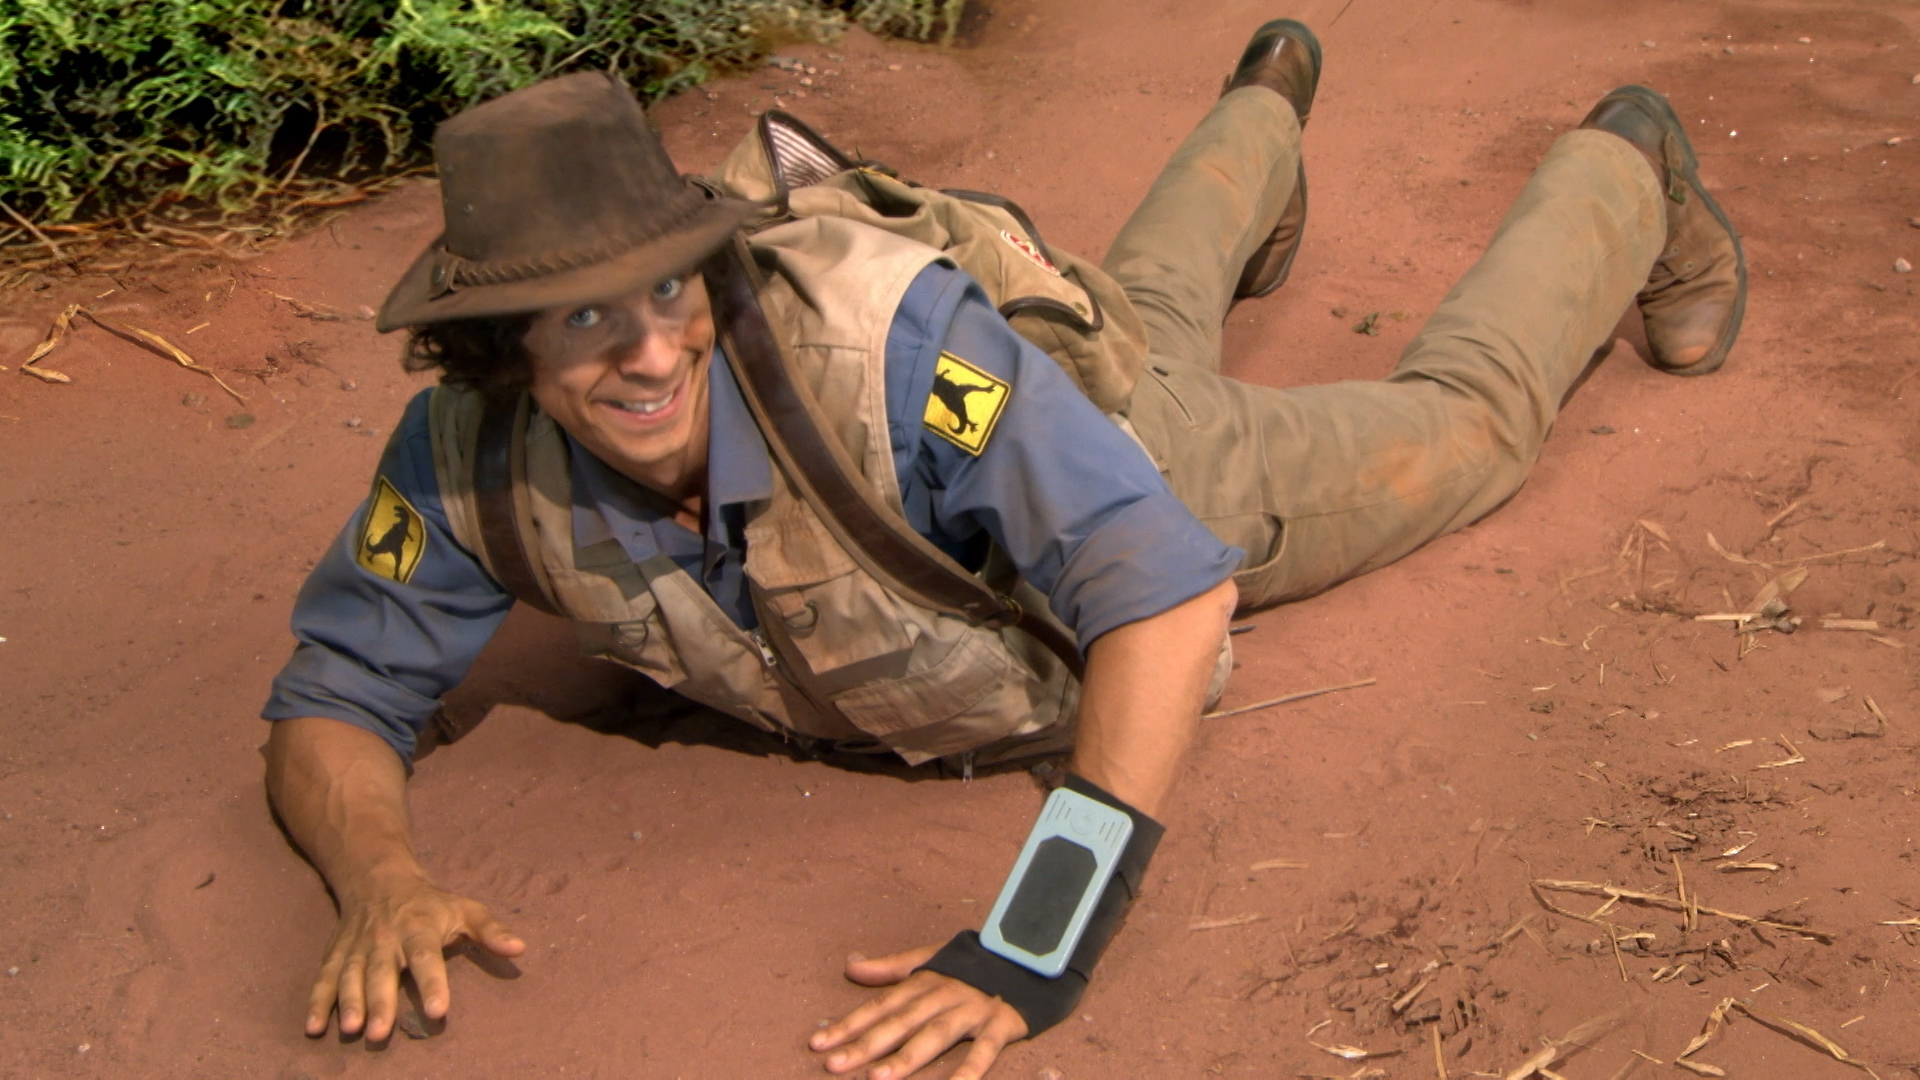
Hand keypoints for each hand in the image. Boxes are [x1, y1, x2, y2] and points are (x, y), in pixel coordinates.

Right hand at [305, 875, 524, 1040]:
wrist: (377, 877)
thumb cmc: (429, 902)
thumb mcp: (464, 908)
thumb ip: (490, 931)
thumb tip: (520, 949)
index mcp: (419, 928)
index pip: (426, 957)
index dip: (432, 984)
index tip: (438, 1012)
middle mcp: (385, 938)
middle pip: (382, 971)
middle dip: (381, 1001)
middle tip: (382, 1032)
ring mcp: (357, 947)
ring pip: (350, 975)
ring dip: (349, 1003)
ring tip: (352, 1029)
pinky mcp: (336, 954)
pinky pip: (324, 978)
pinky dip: (317, 1002)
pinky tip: (313, 1027)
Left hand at [810, 945, 1028, 1079]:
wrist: (1030, 956)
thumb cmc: (975, 964)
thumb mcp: (931, 959)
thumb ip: (890, 968)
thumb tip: (851, 966)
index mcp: (925, 982)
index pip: (880, 1006)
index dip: (848, 1024)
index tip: (818, 1043)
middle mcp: (944, 995)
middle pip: (900, 1022)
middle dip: (865, 1045)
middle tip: (834, 1064)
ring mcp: (973, 1010)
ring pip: (935, 1035)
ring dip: (906, 1057)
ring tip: (878, 1078)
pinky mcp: (1000, 1024)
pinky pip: (984, 1050)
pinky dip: (969, 1069)